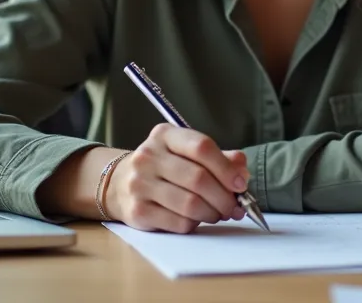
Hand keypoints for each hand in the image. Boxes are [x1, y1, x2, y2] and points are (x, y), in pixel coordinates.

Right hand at [106, 123, 249, 233]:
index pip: (202, 146)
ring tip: (218, 214)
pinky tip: (196, 219)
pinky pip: (178, 222)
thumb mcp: (187, 153)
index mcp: (165, 135)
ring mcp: (140, 184)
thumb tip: (242, 172)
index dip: (226, 168)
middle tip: (234, 207)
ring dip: (212, 213)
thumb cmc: (164, 168)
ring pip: (190, 204)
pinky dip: (195, 224)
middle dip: (224, 197)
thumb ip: (219, 158)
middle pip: (199, 178)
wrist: (119, 183)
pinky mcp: (138, 211)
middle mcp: (149, 156)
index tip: (240, 184)